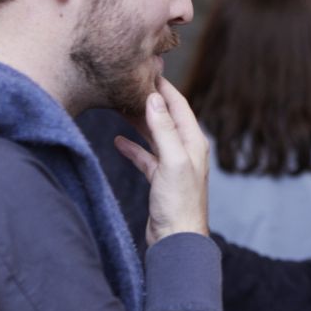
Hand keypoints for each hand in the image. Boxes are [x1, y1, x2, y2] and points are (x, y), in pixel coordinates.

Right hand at [114, 77, 209, 246]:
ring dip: (138, 122)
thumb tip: (154, 98)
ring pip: (154, 136)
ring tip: (119, 107)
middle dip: (148, 101)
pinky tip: (117, 141)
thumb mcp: (172, 161)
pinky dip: (133, 148)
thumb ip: (163, 129)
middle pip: (166, 118)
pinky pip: (146, 157)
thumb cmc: (179, 203)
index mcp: (194, 142)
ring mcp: (173, 165)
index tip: (146, 70)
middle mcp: (186, 151)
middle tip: (127, 85)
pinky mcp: (161, 180)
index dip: (163, 87)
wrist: (177, 240)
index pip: (179, 106)